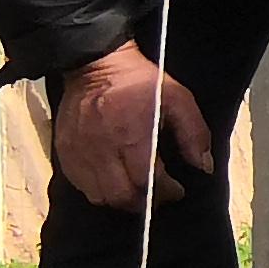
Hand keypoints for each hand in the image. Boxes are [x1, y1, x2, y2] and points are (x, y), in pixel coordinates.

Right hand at [52, 43, 212, 213]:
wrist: (95, 64)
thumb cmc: (140, 81)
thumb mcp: (178, 98)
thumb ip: (194, 133)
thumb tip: (203, 166)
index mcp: (132, 135)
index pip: (147, 181)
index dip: (165, 193)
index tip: (177, 190)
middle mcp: (103, 149)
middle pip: (122, 197)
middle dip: (144, 203)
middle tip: (157, 195)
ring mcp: (80, 153)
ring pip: (100, 197)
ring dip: (122, 200)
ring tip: (136, 191)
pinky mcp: (65, 152)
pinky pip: (81, 186)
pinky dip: (100, 191)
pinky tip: (114, 181)